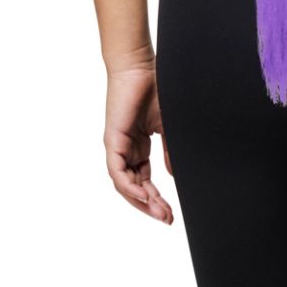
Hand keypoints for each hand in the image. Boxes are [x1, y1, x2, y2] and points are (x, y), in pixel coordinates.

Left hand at [103, 60, 173, 224]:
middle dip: (150, 206)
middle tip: (167, 219)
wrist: (142, 67)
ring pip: (124, 185)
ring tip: (159, 213)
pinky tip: (144, 197)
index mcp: (138, 147)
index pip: (144, 181)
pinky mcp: (112, 141)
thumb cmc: (156, 90)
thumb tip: (174, 175)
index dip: (156, 199)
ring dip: (141, 201)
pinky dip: (129, 187)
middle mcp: (126, 150)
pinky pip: (117, 172)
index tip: (171, 214)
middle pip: (134, 188)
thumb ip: (170, 152)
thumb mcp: (168, 127)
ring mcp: (118, 147)